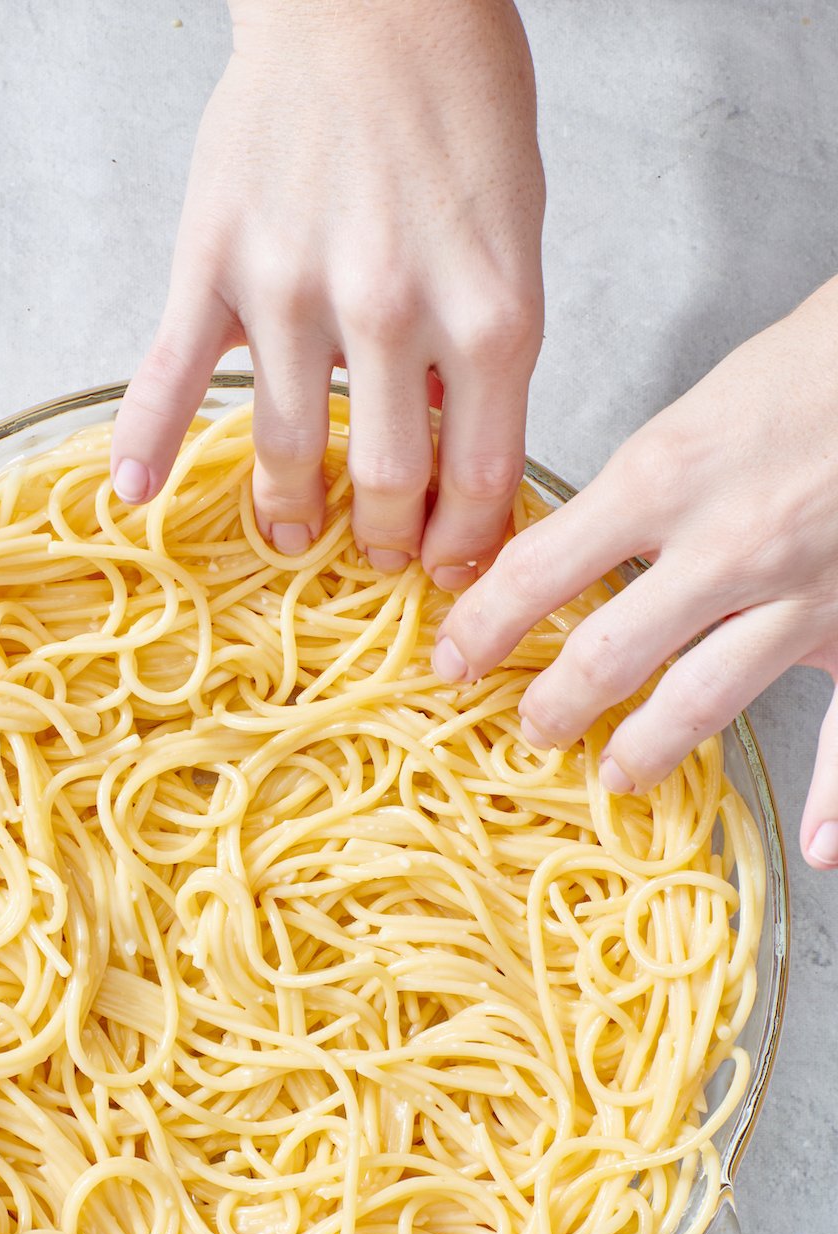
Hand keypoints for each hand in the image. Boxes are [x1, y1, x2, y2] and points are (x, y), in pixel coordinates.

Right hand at [111, 0, 544, 581]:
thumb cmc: (457, 107)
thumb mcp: (514, 237)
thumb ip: (484, 354)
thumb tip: (448, 457)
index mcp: (490, 312)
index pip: (481, 477)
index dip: (465, 543)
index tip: (450, 566)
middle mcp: (391, 312)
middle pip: (386, 483)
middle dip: (384, 539)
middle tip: (376, 553)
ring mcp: (293, 290)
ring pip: (289, 449)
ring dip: (291, 512)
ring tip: (292, 533)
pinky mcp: (214, 262)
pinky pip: (173, 373)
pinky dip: (146, 439)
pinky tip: (133, 493)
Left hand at [433, 278, 837, 870]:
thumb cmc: (810, 365)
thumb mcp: (692, 410)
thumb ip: (631, 492)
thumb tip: (556, 554)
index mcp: (664, 478)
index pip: (538, 573)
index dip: (481, 626)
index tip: (452, 659)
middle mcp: (727, 547)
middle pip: (608, 656)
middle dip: (554, 704)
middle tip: (531, 726)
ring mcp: (801, 594)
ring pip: (703, 700)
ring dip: (645, 748)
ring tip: (614, 772)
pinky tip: (823, 849)